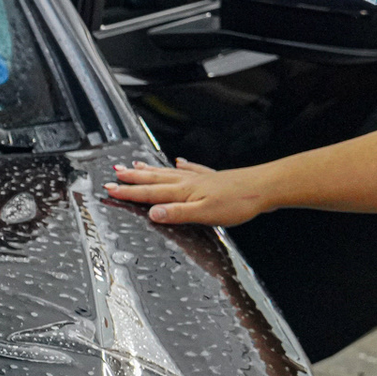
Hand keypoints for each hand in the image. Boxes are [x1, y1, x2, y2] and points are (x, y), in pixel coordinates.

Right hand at [103, 158, 268, 226]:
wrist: (265, 188)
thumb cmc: (239, 202)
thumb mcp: (205, 214)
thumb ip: (177, 213)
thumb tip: (153, 214)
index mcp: (184, 192)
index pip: (150, 193)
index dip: (129, 192)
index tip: (110, 190)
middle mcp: (188, 182)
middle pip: (154, 179)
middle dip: (132, 178)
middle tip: (114, 174)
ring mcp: (200, 178)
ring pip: (168, 172)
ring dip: (150, 170)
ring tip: (135, 166)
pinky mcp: (212, 177)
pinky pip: (191, 169)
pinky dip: (181, 165)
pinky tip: (178, 162)